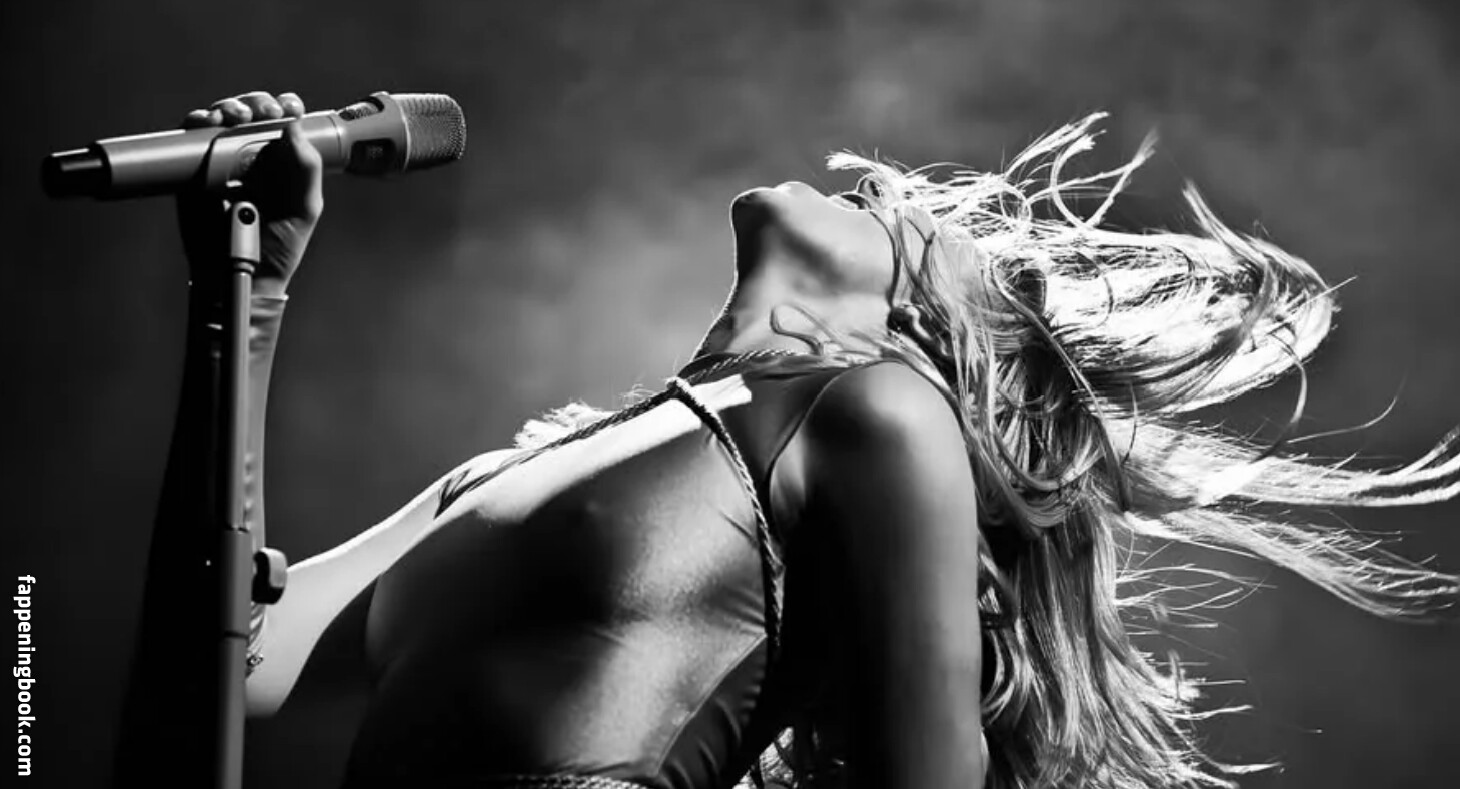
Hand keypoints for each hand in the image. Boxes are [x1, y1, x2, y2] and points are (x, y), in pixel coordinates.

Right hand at [176, 91, 322, 296]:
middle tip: (261, 113)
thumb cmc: (278, 246)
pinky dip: (197, 121)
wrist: (241, 273)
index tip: (288, 108)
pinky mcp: (194, 168)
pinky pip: (191, 136)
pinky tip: (208, 122)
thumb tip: (295, 128)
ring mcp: (222, 159)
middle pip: (251, 111)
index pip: (283, 121)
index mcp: (283, 160)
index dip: (284, 106)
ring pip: (221, 117)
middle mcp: (252, 155)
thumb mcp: (305, 208)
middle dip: (256, 103)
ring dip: (228, 107)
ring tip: (235, 116)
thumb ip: (307, 169)